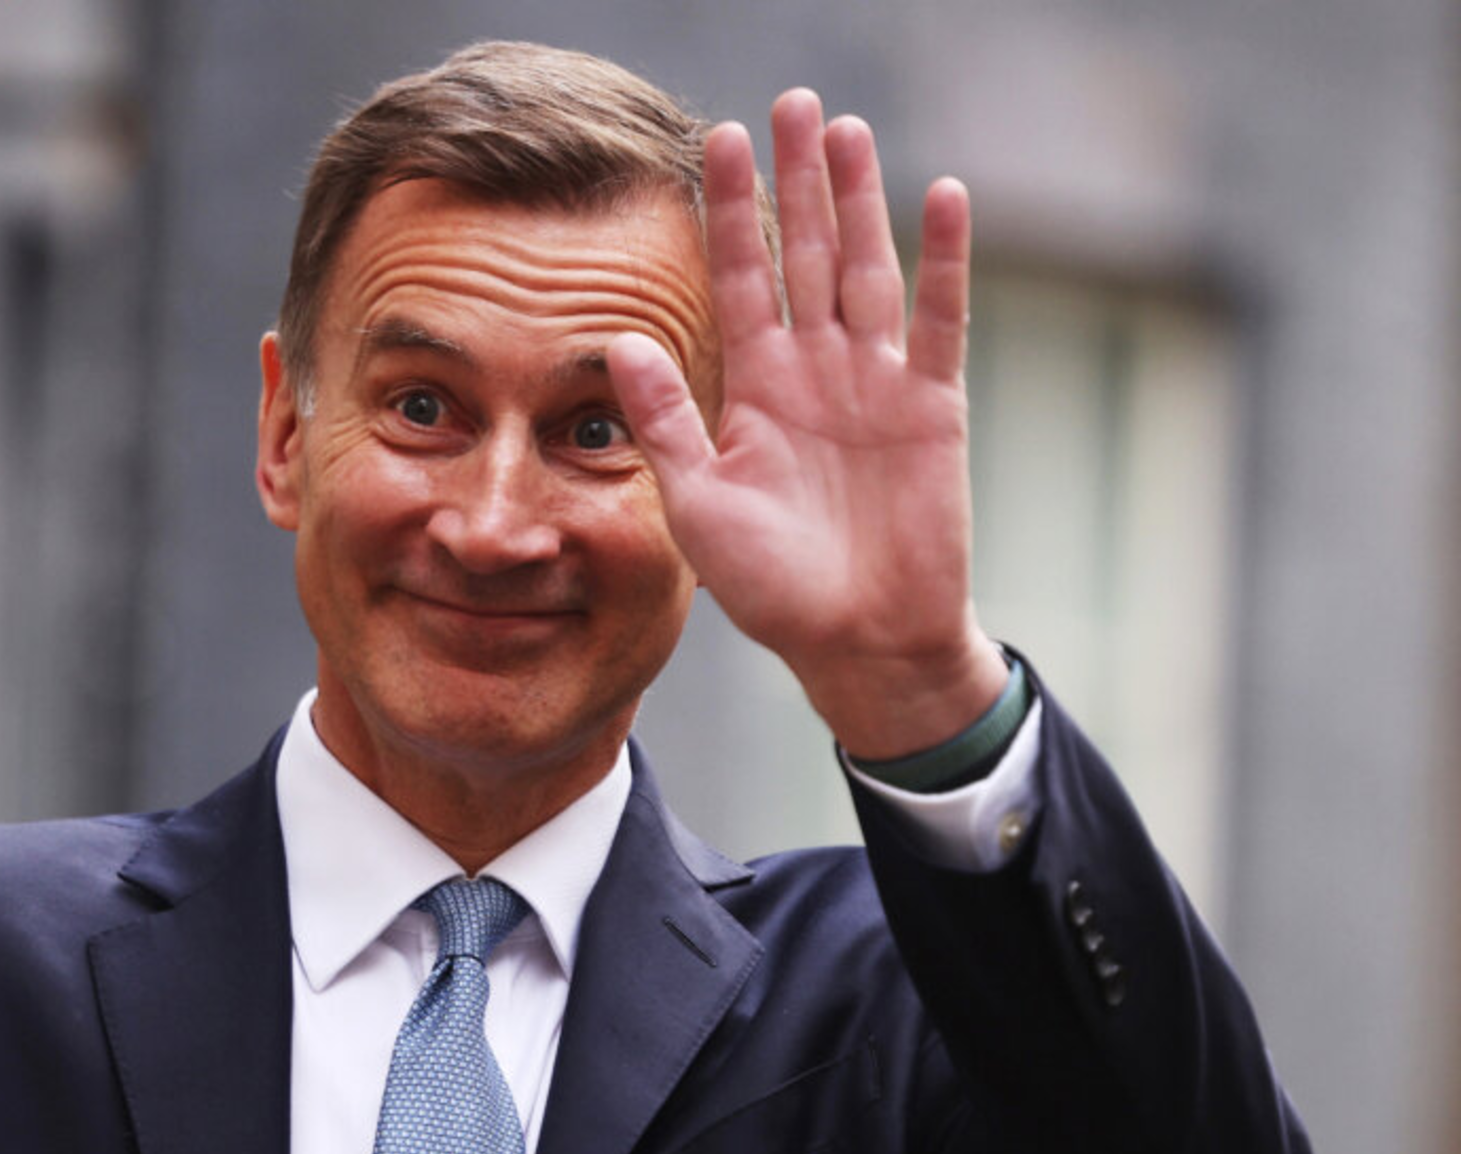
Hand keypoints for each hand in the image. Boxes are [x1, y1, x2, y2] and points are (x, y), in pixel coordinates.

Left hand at [608, 88, 1005, 757]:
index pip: (737, 279)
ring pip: (864, 269)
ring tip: (844, 129)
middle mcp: (813, 371)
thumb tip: (619, 340)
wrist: (856, 641)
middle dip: (793, 181)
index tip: (714, 138)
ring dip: (857, 200)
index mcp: (753, 388)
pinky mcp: (933, 405)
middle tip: (788, 102)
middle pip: (802, 254)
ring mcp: (876, 382)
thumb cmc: (771, 585)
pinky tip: (940, 195)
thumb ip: (665, 421)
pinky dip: (943, 261)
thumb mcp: (700, 503)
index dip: (728, 212)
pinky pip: (939, 320)